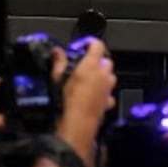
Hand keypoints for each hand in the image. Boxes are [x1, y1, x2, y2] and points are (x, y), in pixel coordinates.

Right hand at [52, 39, 116, 166]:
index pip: (98, 45)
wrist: (77, 124)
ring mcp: (107, 88)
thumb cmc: (67, 99)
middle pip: (106, 60)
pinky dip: (104, 93)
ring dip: (103, 75)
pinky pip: (109, 94)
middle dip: (97, 60)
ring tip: (90, 79)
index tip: (83, 46)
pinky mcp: (108, 102)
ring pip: (110, 76)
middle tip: (85, 64)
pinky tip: (95, 96)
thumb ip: (59, 61)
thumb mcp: (58, 77)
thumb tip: (57, 51)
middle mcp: (103, 74)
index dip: (91, 43)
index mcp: (92, 64)